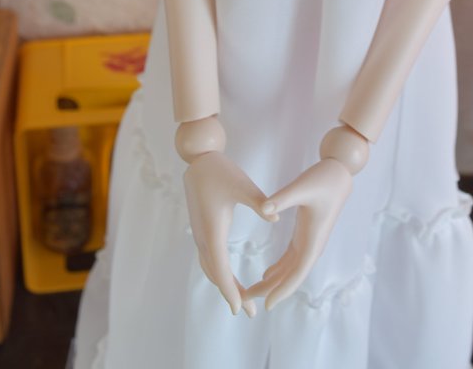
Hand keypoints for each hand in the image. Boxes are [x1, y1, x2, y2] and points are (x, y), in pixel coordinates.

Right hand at [183, 150, 275, 316]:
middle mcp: (203, 237)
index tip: (240, 309)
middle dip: (232, 293)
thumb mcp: (242, 184)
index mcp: (213, 230)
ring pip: (211, 268)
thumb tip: (274, 216)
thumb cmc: (221, 171)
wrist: (198, 161)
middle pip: (215, 274)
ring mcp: (200, 234)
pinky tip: (229, 275)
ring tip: (243, 299)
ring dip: (225, 284)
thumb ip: (259, 201)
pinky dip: (220, 272)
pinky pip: (210, 258)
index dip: (230, 290)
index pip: (221, 269)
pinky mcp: (202, 229)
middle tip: (250, 312)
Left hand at [243, 158, 352, 309]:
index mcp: (313, 239)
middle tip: (248, 299)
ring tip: (253, 290)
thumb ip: (283, 198)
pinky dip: (279, 268)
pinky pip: (292, 258)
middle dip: (271, 290)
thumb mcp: (301, 186)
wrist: (339, 172)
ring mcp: (310, 240)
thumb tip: (264, 208)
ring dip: (273, 281)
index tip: (267, 305)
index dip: (283, 290)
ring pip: (291, 269)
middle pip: (291, 276)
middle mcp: (313, 244)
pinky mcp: (305, 234)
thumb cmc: (323, 178)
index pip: (297, 273)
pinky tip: (267, 274)